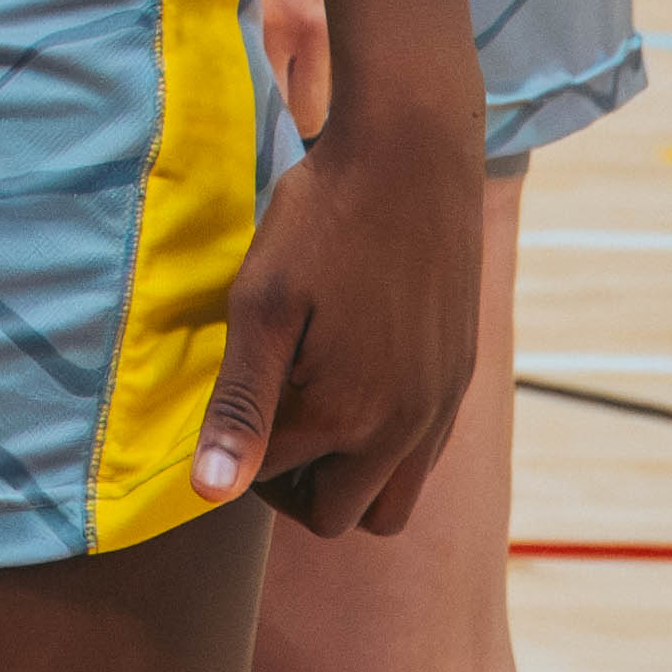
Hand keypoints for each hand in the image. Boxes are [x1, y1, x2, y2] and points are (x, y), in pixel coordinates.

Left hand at [191, 88, 480, 536]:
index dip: (236, 447)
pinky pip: (423, 455)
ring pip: (392, 502)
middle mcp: (404, 430)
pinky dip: (385, 446)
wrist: (412, 155)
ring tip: (310, 405)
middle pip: (338, 516)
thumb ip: (240, 404)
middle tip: (268, 409)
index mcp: (346, 416)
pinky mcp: (460, 380)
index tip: (229, 394)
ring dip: (347, 477)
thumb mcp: (260, 304)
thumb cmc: (322, 219)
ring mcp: (440, 408)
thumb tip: (210, 494)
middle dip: (294, 482)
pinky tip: (355, 377)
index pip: (270, 482)